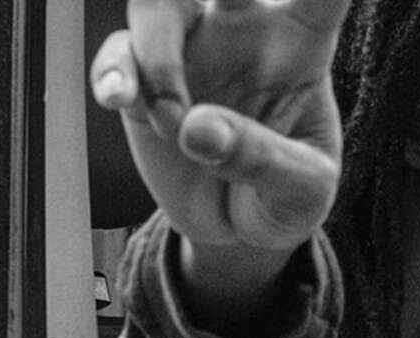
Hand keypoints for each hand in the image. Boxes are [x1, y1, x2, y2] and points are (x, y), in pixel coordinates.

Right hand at [89, 0, 350, 253]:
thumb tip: (196, 128)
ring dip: (158, 55)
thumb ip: (263, 159)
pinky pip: (118, 57)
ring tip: (172, 122)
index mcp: (301, 45)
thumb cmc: (289, 197)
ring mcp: (190, 51)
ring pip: (159, 4)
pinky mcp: (143, 82)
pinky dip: (116, 76)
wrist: (239, 232)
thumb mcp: (303, 192)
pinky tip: (122, 99)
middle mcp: (243, 33)